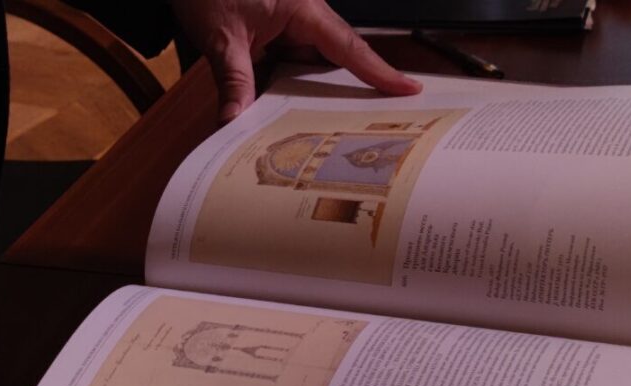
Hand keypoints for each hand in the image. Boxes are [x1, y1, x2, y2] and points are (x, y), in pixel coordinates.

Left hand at [170, 0, 421, 121]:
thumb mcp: (221, 37)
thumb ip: (233, 81)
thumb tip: (236, 122)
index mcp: (303, 8)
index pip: (348, 46)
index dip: (379, 71)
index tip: (408, 88)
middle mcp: (303, 14)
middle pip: (334, 61)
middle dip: (341, 94)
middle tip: (363, 126)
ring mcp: (289, 24)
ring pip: (309, 67)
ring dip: (306, 94)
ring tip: (316, 129)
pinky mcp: (274, 32)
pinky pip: (288, 64)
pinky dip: (285, 86)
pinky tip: (279, 111)